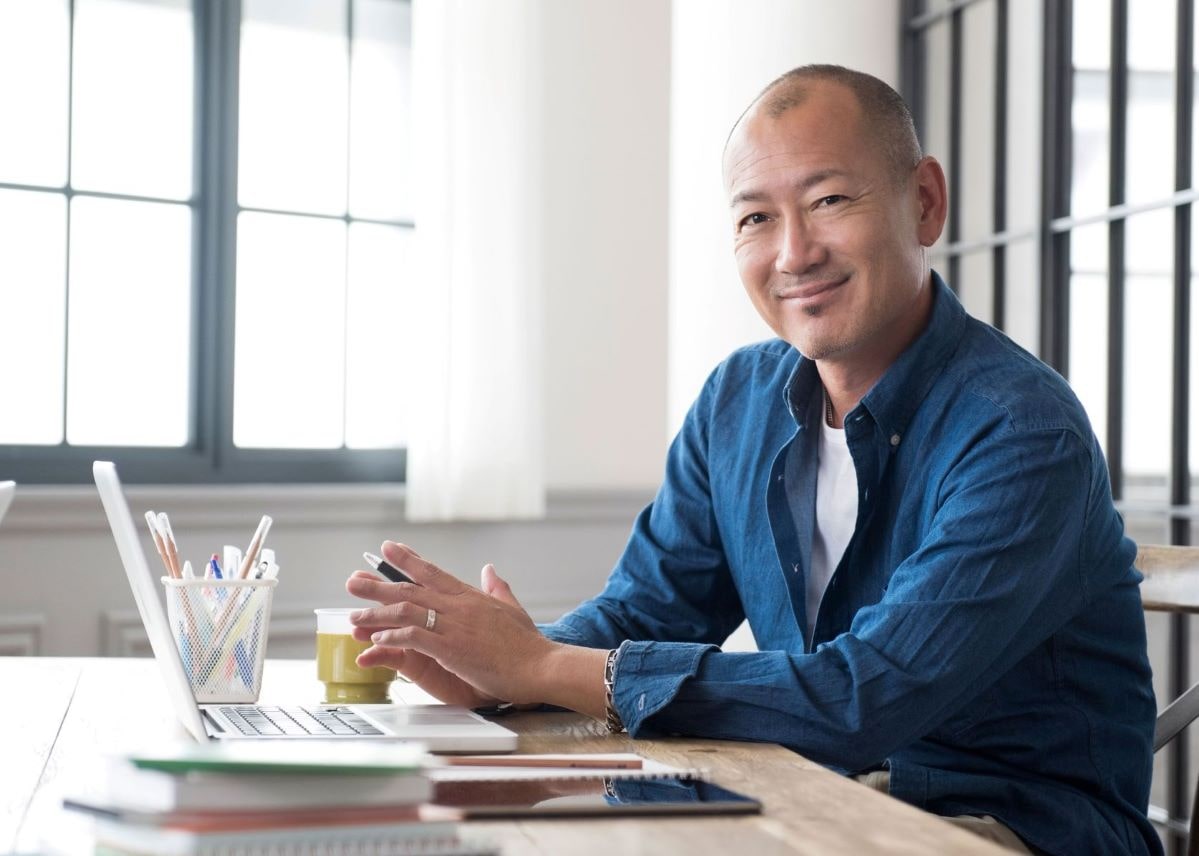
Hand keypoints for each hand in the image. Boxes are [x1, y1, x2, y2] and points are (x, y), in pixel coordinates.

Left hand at [346, 541, 559, 707]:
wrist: (541, 665)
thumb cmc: (529, 644)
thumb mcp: (512, 608)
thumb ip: (498, 588)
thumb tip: (489, 569)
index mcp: (470, 596)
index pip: (432, 571)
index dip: (407, 559)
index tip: (387, 548)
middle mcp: (459, 606)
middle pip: (411, 589)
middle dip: (378, 586)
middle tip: (353, 581)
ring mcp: (455, 626)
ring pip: (406, 612)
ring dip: (377, 615)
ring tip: (355, 616)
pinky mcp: (452, 649)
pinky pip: (415, 638)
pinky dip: (394, 638)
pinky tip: (377, 640)